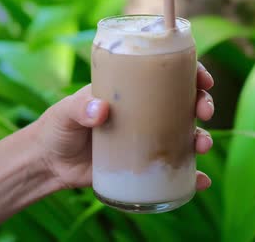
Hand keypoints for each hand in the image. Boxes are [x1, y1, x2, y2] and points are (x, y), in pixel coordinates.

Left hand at [34, 62, 214, 189]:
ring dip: (202, 138)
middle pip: (184, 103)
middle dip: (202, 104)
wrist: (49, 165)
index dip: (191, 73)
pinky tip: (201, 181)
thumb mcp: (65, 112)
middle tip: (205, 111)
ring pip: (185, 135)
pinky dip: (192, 175)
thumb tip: (101, 110)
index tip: (204, 78)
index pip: (167, 75)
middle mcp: (145, 113)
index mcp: (131, 91)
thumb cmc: (57, 128)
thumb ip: (80, 108)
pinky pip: (174, 169)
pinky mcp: (144, 166)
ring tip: (203, 145)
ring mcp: (147, 139)